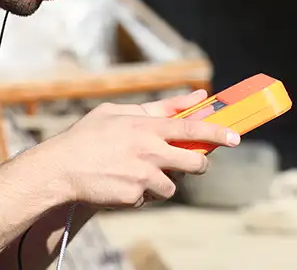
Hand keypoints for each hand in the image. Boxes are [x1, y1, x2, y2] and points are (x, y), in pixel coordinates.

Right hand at [28, 89, 239, 208]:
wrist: (60, 169)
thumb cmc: (88, 136)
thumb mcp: (118, 112)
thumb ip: (157, 106)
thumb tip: (194, 96)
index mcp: (146, 126)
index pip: (191, 127)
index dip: (217, 132)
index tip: (236, 137)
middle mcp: (149, 151)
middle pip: (193, 162)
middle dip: (198, 164)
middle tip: (192, 163)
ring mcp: (143, 176)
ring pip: (171, 186)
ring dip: (160, 183)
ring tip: (135, 173)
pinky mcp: (134, 197)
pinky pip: (148, 199)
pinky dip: (139, 195)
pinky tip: (121, 184)